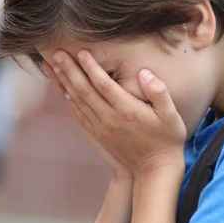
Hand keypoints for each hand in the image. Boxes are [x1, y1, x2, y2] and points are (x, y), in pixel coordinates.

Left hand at [49, 50, 185, 177]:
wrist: (154, 170)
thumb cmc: (166, 140)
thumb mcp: (171, 115)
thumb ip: (159, 92)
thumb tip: (144, 73)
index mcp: (127, 110)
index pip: (104, 85)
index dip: (91, 68)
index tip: (81, 52)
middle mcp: (110, 119)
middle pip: (84, 91)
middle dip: (69, 70)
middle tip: (56, 53)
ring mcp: (101, 128)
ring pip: (77, 102)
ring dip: (63, 82)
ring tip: (51, 66)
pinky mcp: (97, 134)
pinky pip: (78, 114)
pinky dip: (68, 100)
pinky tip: (62, 88)